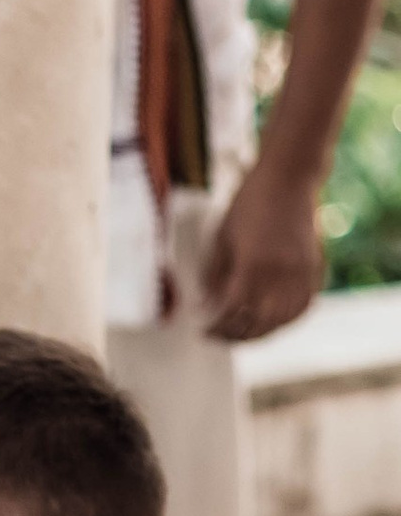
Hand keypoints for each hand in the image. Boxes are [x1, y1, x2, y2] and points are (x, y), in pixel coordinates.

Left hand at [202, 155, 325, 340]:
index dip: (216, 325)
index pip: (232, 311)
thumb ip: (214, 275)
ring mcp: (301, 273)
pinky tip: (270, 323)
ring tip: (240, 335)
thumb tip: (205, 305)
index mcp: (253, 266)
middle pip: (258, 322)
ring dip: (260, 333)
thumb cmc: (248, 202)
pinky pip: (302, 306)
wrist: (288, 177)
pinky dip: (286, 320)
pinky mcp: (313, 268)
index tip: (202, 330)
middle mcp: (281, 274)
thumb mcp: (221, 237)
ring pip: (282, 320)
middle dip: (235, 335)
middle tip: (216, 337)